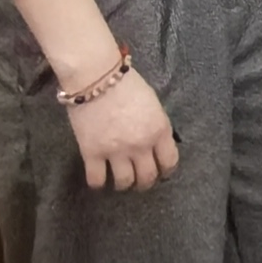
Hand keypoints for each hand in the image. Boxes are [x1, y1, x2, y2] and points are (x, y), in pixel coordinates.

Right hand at [64, 64, 179, 190]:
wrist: (97, 78)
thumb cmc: (127, 85)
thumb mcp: (153, 105)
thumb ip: (156, 126)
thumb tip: (155, 142)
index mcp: (160, 131)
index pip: (169, 162)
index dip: (166, 171)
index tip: (162, 173)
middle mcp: (141, 145)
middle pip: (147, 177)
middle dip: (145, 182)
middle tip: (139, 181)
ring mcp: (116, 151)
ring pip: (124, 182)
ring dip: (123, 184)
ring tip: (120, 181)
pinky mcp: (91, 153)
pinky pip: (97, 179)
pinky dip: (98, 183)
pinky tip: (99, 178)